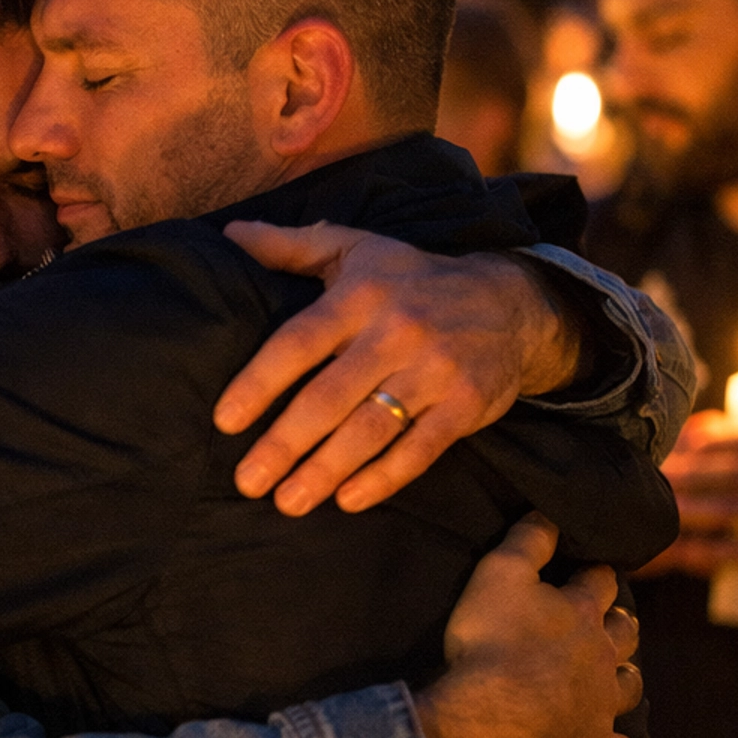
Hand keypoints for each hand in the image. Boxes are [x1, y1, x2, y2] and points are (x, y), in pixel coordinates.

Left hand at [214, 222, 583, 516]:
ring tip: (288, 502)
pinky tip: (348, 499)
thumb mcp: (358, 249)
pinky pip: (420, 449)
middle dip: (286, 443)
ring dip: (326, 470)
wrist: (511, 301)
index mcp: (361, 295)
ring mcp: (435, 370)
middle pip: (330, 396)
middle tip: (248, 480)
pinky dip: (384, 478)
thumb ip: (292, 246)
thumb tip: (232, 235)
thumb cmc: (413, 280)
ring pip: (372, 429)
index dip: (260, 382)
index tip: (226, 421)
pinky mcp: (467, 404)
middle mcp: (397, 332)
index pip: (300, 341)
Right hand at [412, 515, 640, 737]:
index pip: (600, 582)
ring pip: (629, 687)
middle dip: (621, 623)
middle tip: (615, 620)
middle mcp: (602, 656)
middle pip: (624, 633)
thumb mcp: (498, 576)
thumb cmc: (491, 642)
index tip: (593, 571)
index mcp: (581, 612)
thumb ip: (528, 541)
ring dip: (626, 679)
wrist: (492, 718)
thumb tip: (550, 513)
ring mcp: (601, 705)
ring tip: (621, 676)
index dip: (597, 574)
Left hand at [640, 413, 737, 594]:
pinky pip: (733, 549)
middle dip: (689, 471)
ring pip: (726, 507)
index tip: (683, 443)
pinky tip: (682, 552)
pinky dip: (703, 551)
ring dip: (688, 506)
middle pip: (729, 472)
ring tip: (661, 507)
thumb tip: (704, 429)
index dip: (710, 440)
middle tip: (660, 474)